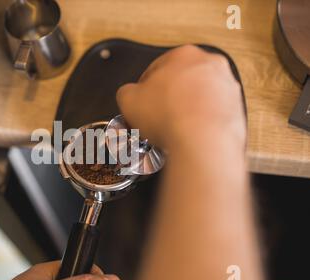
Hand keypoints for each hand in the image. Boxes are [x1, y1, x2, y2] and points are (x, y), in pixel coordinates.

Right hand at [117, 45, 244, 151]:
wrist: (202, 141)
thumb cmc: (170, 116)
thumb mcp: (128, 99)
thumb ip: (126, 92)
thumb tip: (130, 95)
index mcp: (183, 54)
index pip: (156, 68)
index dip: (144, 89)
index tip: (142, 103)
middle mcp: (210, 65)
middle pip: (181, 81)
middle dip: (167, 97)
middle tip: (156, 116)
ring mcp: (226, 86)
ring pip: (198, 97)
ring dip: (185, 110)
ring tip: (172, 129)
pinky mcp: (236, 107)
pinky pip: (212, 114)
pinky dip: (201, 123)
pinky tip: (189, 135)